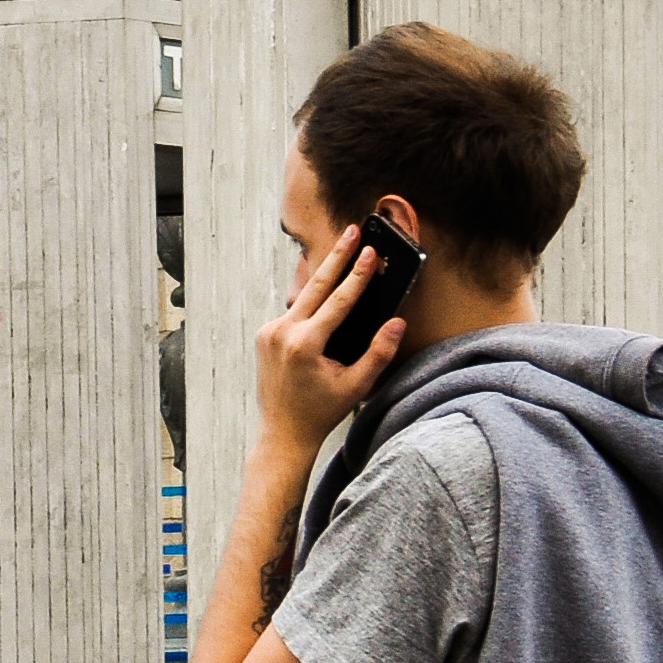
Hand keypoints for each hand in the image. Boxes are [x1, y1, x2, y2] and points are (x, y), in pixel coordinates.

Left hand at [254, 225, 407, 460]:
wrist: (282, 433)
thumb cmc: (320, 412)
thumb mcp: (356, 385)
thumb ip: (379, 353)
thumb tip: (397, 322)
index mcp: (304, 345)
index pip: (338, 301)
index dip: (358, 274)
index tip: (371, 252)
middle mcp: (282, 334)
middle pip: (316, 286)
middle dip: (337, 255)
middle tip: (353, 230)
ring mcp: (269, 333)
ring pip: (304, 298)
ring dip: (324, 276)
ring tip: (344, 249)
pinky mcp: (265, 336)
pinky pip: (294, 313)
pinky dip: (311, 303)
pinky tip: (328, 289)